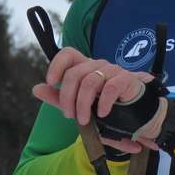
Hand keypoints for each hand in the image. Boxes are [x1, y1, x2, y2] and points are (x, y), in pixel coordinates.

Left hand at [32, 47, 150, 125]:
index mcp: (86, 68)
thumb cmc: (109, 108)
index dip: (57, 64)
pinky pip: (110, 88)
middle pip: (74, 73)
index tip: (51, 81)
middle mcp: (98, 66)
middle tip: (69, 115)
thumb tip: (36, 88)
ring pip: (89, 82)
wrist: (138, 115)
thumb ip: (59, 97)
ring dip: (83, 104)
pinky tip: (103, 114)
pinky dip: (103, 103)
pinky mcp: (127, 79)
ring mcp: (113, 71)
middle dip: (67, 97)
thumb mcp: (80, 105)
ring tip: (85, 120)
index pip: (68, 53)